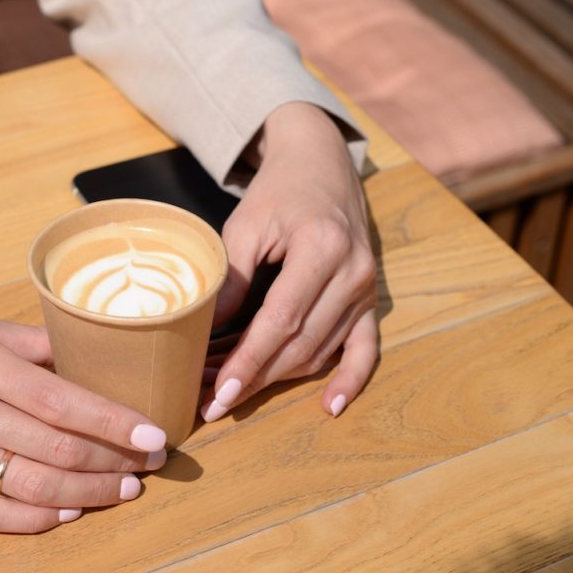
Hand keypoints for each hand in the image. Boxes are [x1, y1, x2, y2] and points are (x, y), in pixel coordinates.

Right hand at [0, 282, 167, 532]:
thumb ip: (26, 341)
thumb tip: (84, 351)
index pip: (62, 401)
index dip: (115, 423)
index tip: (153, 435)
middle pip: (55, 449)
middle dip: (113, 462)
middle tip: (147, 465)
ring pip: (29, 485)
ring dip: (85, 493)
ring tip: (121, 491)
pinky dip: (30, 518)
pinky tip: (64, 513)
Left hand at [202, 102, 378, 421]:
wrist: (320, 164)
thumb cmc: (278, 193)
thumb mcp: (245, 225)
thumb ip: (231, 279)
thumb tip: (202, 334)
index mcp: (322, 247)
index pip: (281, 320)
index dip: (249, 361)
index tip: (220, 393)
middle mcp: (353, 272)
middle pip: (301, 343)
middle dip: (256, 378)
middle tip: (215, 402)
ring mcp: (367, 288)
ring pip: (323, 351)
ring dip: (279, 379)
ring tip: (236, 394)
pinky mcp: (370, 298)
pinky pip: (365, 348)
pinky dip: (350, 379)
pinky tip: (330, 408)